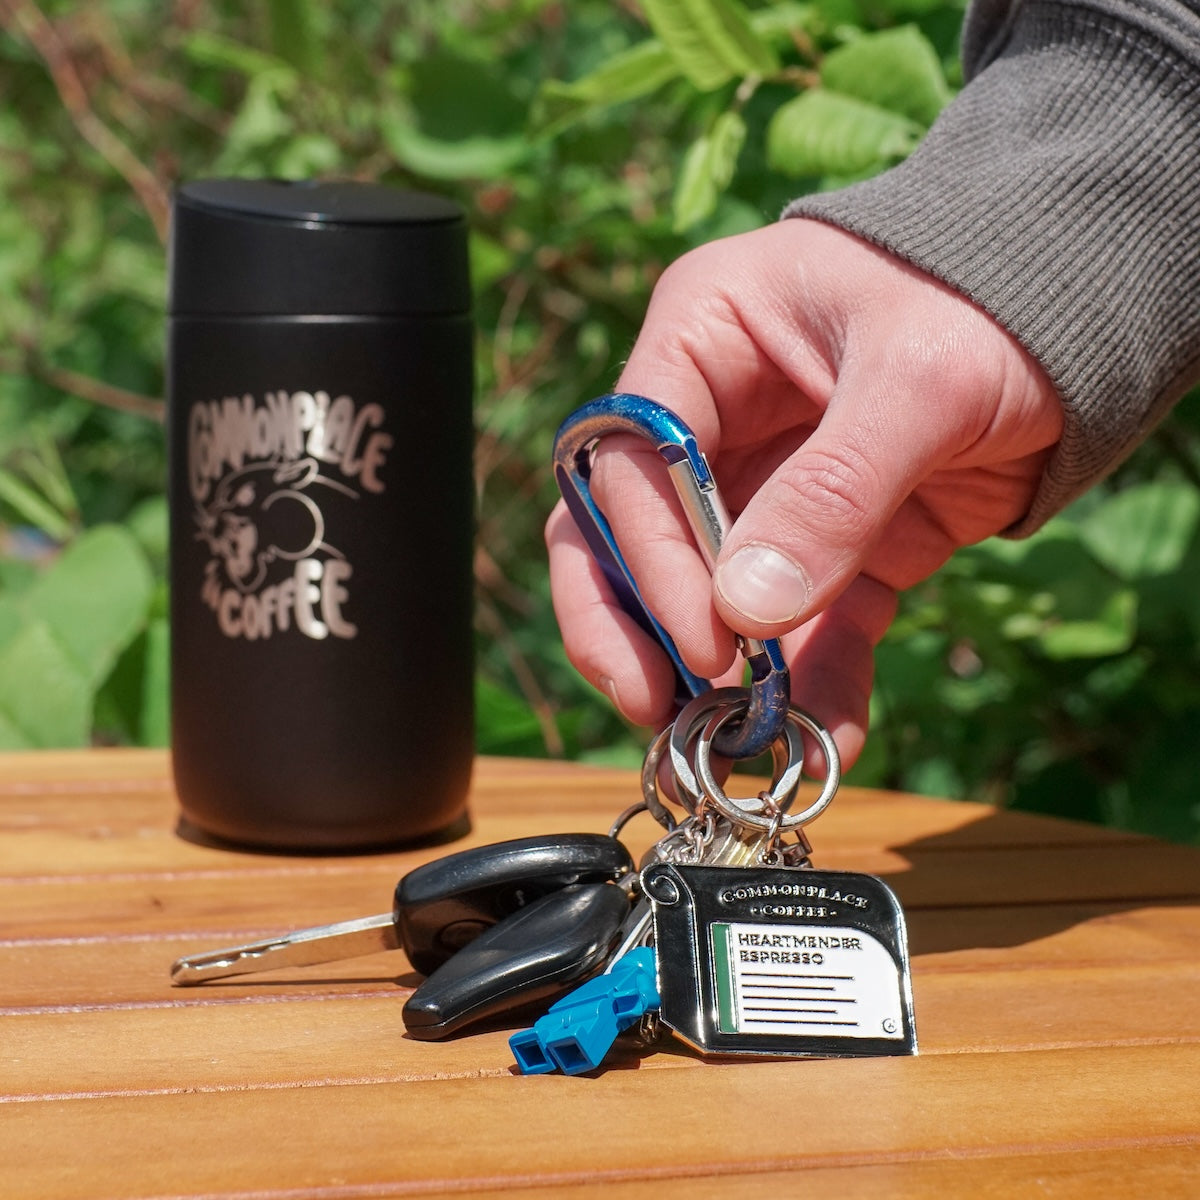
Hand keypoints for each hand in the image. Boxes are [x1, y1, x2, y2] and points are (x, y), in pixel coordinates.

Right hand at [546, 219, 1062, 765]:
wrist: (1090, 312)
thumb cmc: (993, 297)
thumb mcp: (918, 379)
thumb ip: (832, 492)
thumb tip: (744, 613)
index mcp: (701, 339)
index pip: (629, 462)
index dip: (649, 557)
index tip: (702, 638)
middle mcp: (713, 420)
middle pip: (625, 535)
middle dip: (630, 624)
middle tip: (652, 706)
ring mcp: (768, 492)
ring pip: (704, 599)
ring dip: (713, 676)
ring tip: (732, 747)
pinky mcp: (834, 548)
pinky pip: (806, 626)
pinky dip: (812, 682)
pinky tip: (828, 736)